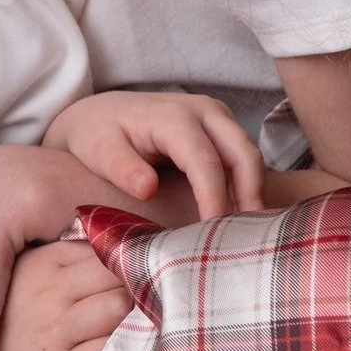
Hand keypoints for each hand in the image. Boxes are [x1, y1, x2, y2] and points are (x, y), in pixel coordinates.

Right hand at [0, 242, 132, 350]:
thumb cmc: (7, 317)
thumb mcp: (25, 273)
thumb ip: (64, 258)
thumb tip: (112, 250)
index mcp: (43, 262)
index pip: (102, 248)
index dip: (124, 259)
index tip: (133, 270)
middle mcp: (50, 291)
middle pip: (116, 274)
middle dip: (133, 284)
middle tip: (139, 296)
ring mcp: (56, 329)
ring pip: (117, 306)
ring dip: (132, 313)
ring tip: (130, 320)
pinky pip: (110, 347)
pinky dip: (123, 345)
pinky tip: (119, 346)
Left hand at [46, 91, 264, 218]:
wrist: (102, 112)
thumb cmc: (98, 134)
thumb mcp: (97, 150)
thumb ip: (120, 168)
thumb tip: (147, 188)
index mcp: (172, 117)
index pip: (204, 161)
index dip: (214, 197)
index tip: (214, 231)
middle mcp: (202, 111)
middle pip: (242, 153)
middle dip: (251, 195)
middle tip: (248, 239)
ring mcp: (216, 117)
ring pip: (249, 155)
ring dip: (253, 192)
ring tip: (247, 233)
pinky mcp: (221, 128)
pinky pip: (242, 157)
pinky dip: (246, 185)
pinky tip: (239, 216)